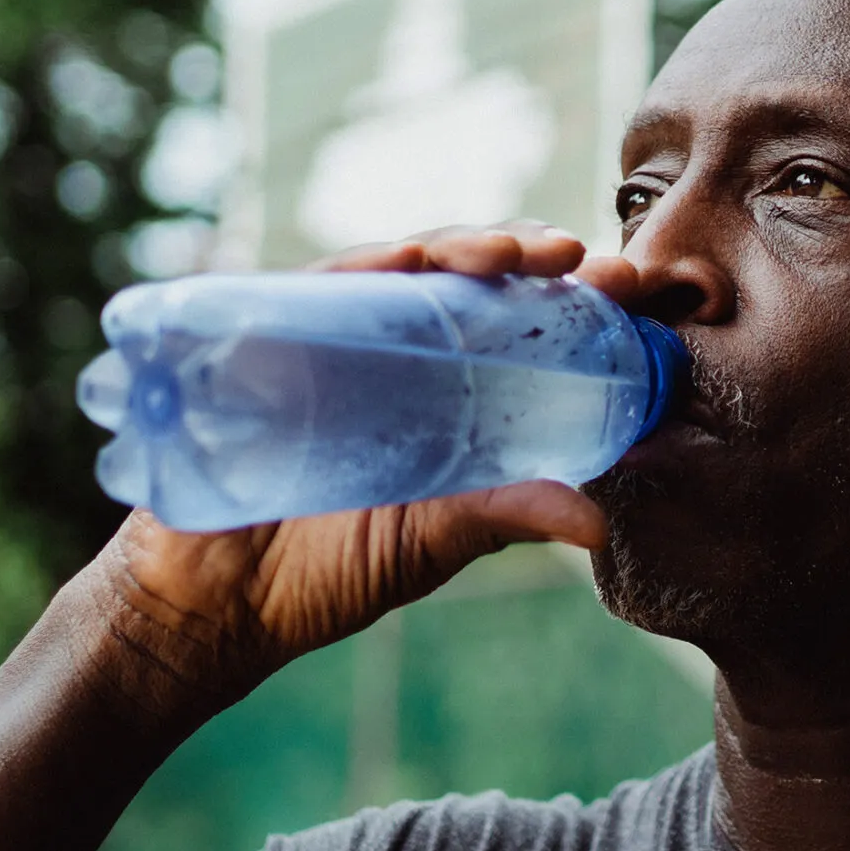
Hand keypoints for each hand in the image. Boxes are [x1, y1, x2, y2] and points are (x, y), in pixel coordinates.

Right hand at [72, 224, 643, 733]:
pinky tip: (409, 262)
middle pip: (472, 279)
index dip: (577, 298)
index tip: (637, 289)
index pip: (520, 323)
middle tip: (591, 262)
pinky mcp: (273, 336)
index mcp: (447, 390)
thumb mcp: (434, 542)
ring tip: (518, 254)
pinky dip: (367, 266)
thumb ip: (506, 516)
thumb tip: (600, 521)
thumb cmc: (325, 570)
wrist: (212, 603)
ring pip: (408, 265)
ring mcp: (335, 336)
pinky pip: (322, 284)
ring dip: (464, 247)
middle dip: (534, 256)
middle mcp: (396, 349)